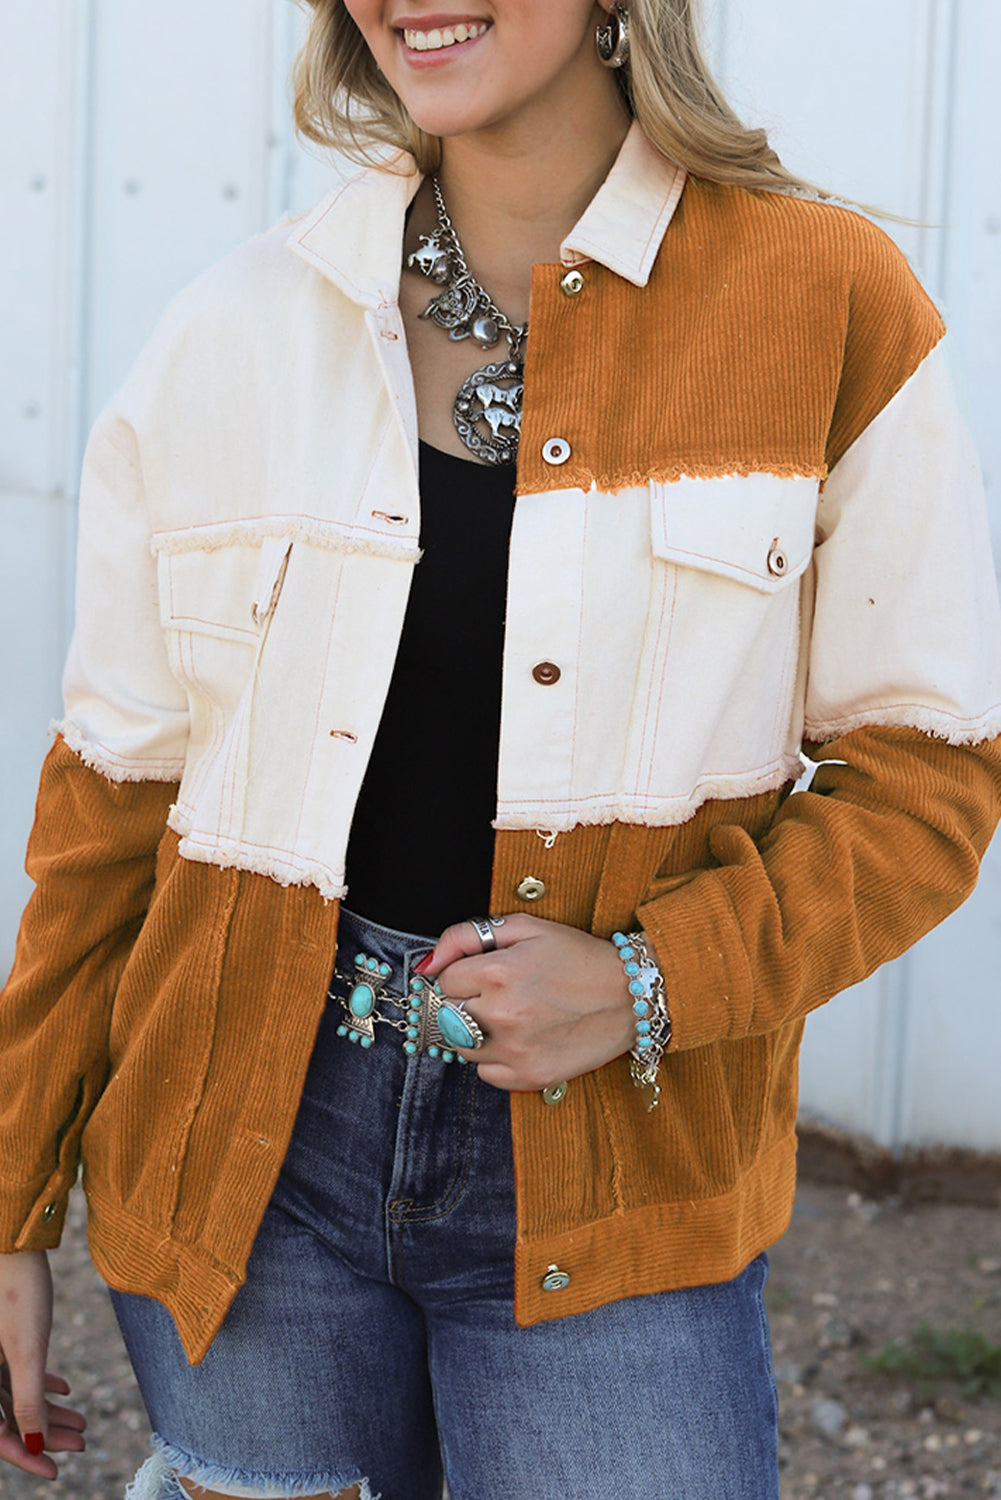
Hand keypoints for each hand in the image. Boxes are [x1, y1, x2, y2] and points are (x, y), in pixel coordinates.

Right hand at [0, 1251, 86, 1477]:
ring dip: (48, 1411)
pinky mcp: (1, 1338)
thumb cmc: (18, 1293)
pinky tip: (65, 1390)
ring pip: (17, 1396)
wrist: (13, 1245)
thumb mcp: (26, 1350)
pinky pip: (18, 1373)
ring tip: (83, 1423)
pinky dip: (41, 1385)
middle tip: (82, 1443)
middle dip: (46, 1434)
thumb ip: (26, 1400)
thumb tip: (37, 1444)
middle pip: (9, 1418)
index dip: (27, 1457)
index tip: (57, 1471)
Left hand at [422, 915, 633, 1090]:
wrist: (630, 995)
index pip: (444, 980)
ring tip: (512, 1016)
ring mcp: (515, 1049)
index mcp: (498, 972)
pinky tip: (520, 1039)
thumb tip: (428, 963)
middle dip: (466, 1002)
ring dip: (475, 1032)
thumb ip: (467, 936)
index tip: (485, 973)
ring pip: (461, 1046)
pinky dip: (494, 1058)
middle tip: (497, 995)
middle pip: (446, 1015)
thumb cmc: (578, 956)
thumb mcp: (526, 927)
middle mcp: (502, 1014)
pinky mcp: (529, 1076)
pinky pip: (484, 1073)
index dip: (463, 974)